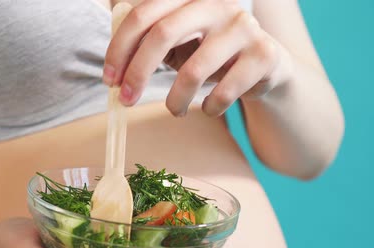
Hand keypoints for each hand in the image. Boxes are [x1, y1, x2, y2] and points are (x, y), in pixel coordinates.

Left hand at [103, 0, 292, 116]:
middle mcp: (215, 3)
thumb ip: (147, 43)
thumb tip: (113, 70)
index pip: (142, 15)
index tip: (109, 80)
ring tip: (174, 111)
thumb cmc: (208, 52)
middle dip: (137, 73)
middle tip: (126, 101)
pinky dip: (209, 107)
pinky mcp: (263, 54)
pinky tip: (207, 109)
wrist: (264, 63)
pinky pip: (225, 91)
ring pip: (194, 70)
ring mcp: (242, 26)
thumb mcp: (176, 42)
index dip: (119, 49)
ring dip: (175, 100)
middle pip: (162, 35)